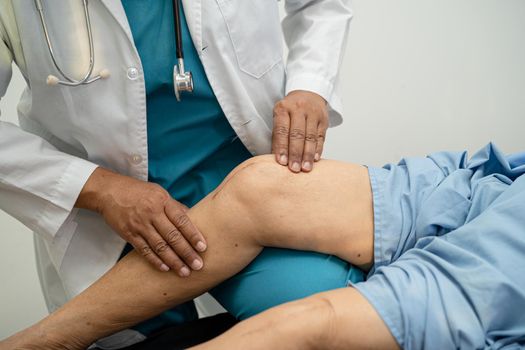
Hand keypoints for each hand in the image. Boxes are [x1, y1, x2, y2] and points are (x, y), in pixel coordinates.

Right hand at [76, 168, 206, 276]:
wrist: (109, 191)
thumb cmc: (139, 192)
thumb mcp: (159, 193)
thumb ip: (175, 207)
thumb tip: (195, 219)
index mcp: (163, 201)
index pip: (182, 220)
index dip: (193, 234)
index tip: (203, 247)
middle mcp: (152, 213)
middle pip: (172, 236)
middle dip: (186, 252)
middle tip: (198, 265)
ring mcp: (139, 224)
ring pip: (159, 246)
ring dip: (173, 261)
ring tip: (184, 272)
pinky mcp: (128, 233)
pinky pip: (144, 250)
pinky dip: (155, 260)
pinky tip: (165, 269)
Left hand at [272, 90, 328, 172]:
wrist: (308, 94)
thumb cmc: (290, 110)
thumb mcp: (280, 115)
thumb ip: (278, 134)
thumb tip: (277, 157)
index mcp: (283, 108)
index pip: (282, 130)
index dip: (282, 147)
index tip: (282, 162)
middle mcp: (299, 109)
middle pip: (297, 134)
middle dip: (295, 154)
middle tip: (294, 168)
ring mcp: (313, 113)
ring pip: (310, 137)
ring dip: (307, 155)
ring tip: (305, 168)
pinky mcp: (323, 119)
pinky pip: (321, 137)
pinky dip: (318, 149)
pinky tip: (315, 159)